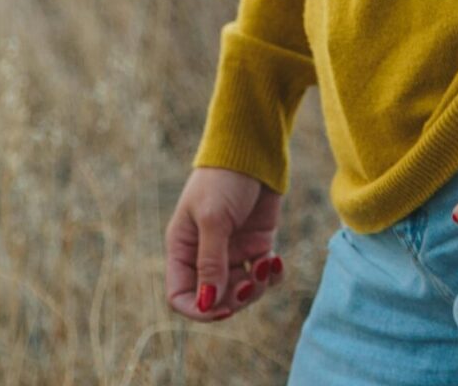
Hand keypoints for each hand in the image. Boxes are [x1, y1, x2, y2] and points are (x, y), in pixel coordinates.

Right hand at [164, 167, 286, 321]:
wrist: (254, 147)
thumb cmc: (224, 177)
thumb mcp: (213, 218)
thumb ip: (210, 262)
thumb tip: (208, 305)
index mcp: (184, 248)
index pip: (181, 296)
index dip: (199, 310)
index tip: (222, 308)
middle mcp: (205, 254)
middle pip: (215, 300)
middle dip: (235, 299)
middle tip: (251, 283)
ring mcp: (232, 251)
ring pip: (241, 291)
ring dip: (256, 287)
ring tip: (267, 265)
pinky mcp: (257, 244)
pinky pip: (263, 275)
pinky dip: (271, 275)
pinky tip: (276, 260)